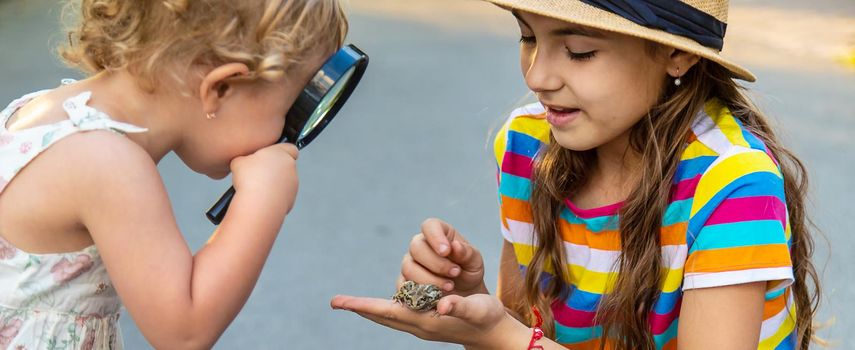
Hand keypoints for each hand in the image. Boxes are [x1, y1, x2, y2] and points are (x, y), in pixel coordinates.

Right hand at [230, 143, 298, 212]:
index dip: (281, 151)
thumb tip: (243, 162)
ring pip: (284, 181)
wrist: (258, 204)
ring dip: (274, 183)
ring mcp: (293, 185)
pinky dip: (274, 196)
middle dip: (273, 169)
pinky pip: (282, 195)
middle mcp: (291, 169)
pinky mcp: (291, 199)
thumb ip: (245, 158)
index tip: (271, 155)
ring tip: (257, 187)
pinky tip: (261, 198)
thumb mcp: (239, 161)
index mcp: (282, 154)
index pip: (290, 148)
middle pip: (285, 165)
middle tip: (258, 173)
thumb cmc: (251, 180)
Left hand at [331, 293, 526, 348]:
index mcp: (425, 322)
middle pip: (382, 316)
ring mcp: (421, 324)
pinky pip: (400, 314)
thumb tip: (442, 305)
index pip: (387, 312)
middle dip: (360, 308)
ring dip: (374, 308)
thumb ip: (459, 307)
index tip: (340, 302)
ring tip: (355, 303)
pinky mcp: (427, 321)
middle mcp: (419, 324)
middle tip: (337, 302)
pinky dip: (387, 308)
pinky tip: (383, 304)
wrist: (495, 333)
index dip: (363, 305)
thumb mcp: (477, 309)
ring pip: (390, 315)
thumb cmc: (487, 319)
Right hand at [400, 218, 486, 295]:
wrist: (464, 295)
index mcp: (439, 234)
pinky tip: (437, 296)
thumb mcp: (474, 262)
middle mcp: (420, 246)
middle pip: (416, 247)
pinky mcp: (404, 283)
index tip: (446, 251)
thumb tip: (455, 246)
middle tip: (455, 273)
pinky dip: (421, 293)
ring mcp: (410, 264)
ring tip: (450, 286)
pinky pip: (404, 287)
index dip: (435, 236)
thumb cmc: (468, 272)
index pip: (430, 226)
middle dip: (436, 263)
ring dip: (430, 280)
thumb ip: (466, 253)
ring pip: (409, 268)